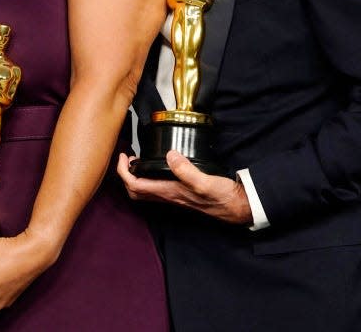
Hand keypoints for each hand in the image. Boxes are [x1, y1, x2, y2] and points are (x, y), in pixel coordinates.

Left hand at [116, 152, 251, 224]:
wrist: (236, 207)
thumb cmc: (222, 197)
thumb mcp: (204, 181)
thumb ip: (186, 170)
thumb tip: (170, 154)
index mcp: (168, 192)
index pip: (134, 185)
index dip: (123, 171)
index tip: (124, 156)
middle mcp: (168, 195)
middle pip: (135, 191)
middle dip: (125, 175)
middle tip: (127, 158)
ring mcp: (173, 195)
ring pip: (145, 190)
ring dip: (136, 176)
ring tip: (137, 160)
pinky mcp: (180, 192)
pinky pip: (156, 187)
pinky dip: (149, 177)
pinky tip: (156, 166)